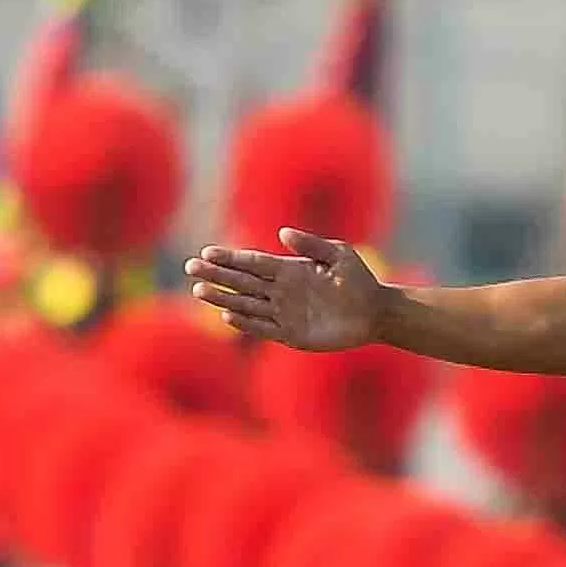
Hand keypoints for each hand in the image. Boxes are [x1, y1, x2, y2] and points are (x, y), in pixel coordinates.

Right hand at [183, 228, 387, 353]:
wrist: (374, 312)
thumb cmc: (358, 280)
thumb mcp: (339, 255)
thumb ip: (312, 244)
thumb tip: (283, 232)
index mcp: (289, 269)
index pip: (252, 262)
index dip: (230, 257)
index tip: (207, 252)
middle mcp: (281, 291)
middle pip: (242, 281)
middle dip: (216, 274)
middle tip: (190, 267)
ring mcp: (284, 313)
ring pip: (246, 304)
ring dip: (223, 297)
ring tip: (199, 290)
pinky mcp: (291, 334)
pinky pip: (262, 327)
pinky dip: (245, 322)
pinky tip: (226, 313)